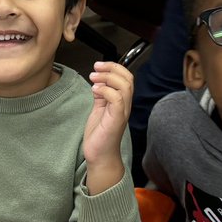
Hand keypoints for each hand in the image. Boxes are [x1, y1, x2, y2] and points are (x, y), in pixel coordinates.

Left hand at [84, 61, 132, 193]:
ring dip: (107, 78)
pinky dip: (105, 90)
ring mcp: (122, 112)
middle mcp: (125, 105)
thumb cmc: (100, 135)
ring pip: (125, 86)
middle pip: (128, 79)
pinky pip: (116, 99)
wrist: (100, 156)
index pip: (126, 77)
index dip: (114, 67)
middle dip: (111, 68)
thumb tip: (98, 81)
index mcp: (121, 101)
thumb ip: (101, 96)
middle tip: (96, 68)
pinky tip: (94, 90)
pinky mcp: (116, 119)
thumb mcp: (99, 110)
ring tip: (93, 78)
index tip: (98, 66)